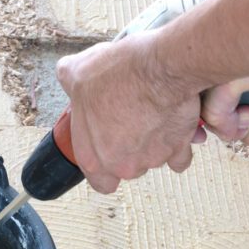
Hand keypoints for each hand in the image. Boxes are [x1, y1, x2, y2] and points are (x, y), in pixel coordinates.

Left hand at [56, 33, 207, 193]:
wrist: (159, 66)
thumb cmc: (118, 73)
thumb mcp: (76, 72)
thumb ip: (70, 83)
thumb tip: (69, 76)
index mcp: (94, 156)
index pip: (100, 182)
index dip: (105, 168)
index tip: (108, 150)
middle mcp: (123, 165)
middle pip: (127, 167)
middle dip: (130, 149)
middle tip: (131, 121)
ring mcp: (152, 159)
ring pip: (153, 159)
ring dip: (154, 142)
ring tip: (152, 113)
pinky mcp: (179, 148)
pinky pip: (180, 156)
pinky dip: (179, 142)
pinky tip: (173, 125)